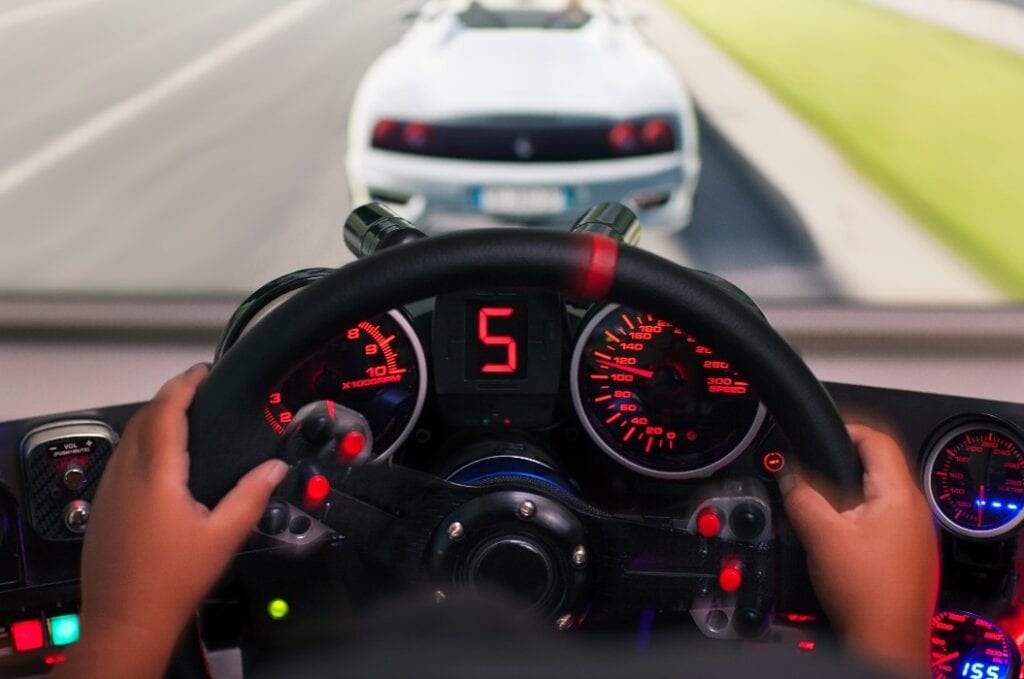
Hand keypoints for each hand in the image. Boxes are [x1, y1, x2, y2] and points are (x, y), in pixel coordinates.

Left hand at [54, 365, 287, 678]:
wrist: (125, 620)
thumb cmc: (173, 581)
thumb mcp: (224, 537)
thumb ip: (252, 496)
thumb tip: (277, 467)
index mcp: (157, 474)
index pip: (165, 412)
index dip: (183, 385)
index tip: (202, 372)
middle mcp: (126, 474)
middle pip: (143, 418)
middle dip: (169, 396)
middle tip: (197, 388)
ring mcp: (109, 490)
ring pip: (127, 437)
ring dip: (153, 418)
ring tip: (183, 415)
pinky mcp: (102, 507)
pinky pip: (120, 459)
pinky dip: (141, 442)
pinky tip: (160, 458)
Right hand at [783, 425, 937, 678]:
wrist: (885, 639)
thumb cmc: (865, 593)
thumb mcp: (821, 535)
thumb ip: (802, 497)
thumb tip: (789, 476)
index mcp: (899, 496)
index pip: (878, 440)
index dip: (848, 428)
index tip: (825, 430)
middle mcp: (914, 510)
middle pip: (878, 466)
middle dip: (843, 462)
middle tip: (814, 467)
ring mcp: (914, 532)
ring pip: (879, 494)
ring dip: (849, 490)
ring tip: (821, 501)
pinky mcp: (907, 552)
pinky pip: (882, 517)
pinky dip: (858, 513)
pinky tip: (838, 531)